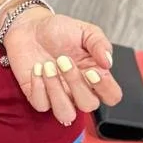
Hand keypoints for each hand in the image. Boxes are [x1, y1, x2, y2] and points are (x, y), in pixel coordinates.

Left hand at [3, 9, 121, 127]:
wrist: (30, 27)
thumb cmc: (60, 30)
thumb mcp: (84, 30)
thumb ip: (99, 43)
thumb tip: (108, 62)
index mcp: (95, 75)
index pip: (112, 96)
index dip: (105, 88)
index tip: (92, 71)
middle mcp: (78, 89)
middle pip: (88, 105)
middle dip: (76, 83)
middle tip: (63, 59)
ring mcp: (58, 95)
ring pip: (65, 114)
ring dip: (56, 91)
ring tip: (48, 66)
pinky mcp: (38, 96)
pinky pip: (41, 105)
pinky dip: (38, 87)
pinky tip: (36, 68)